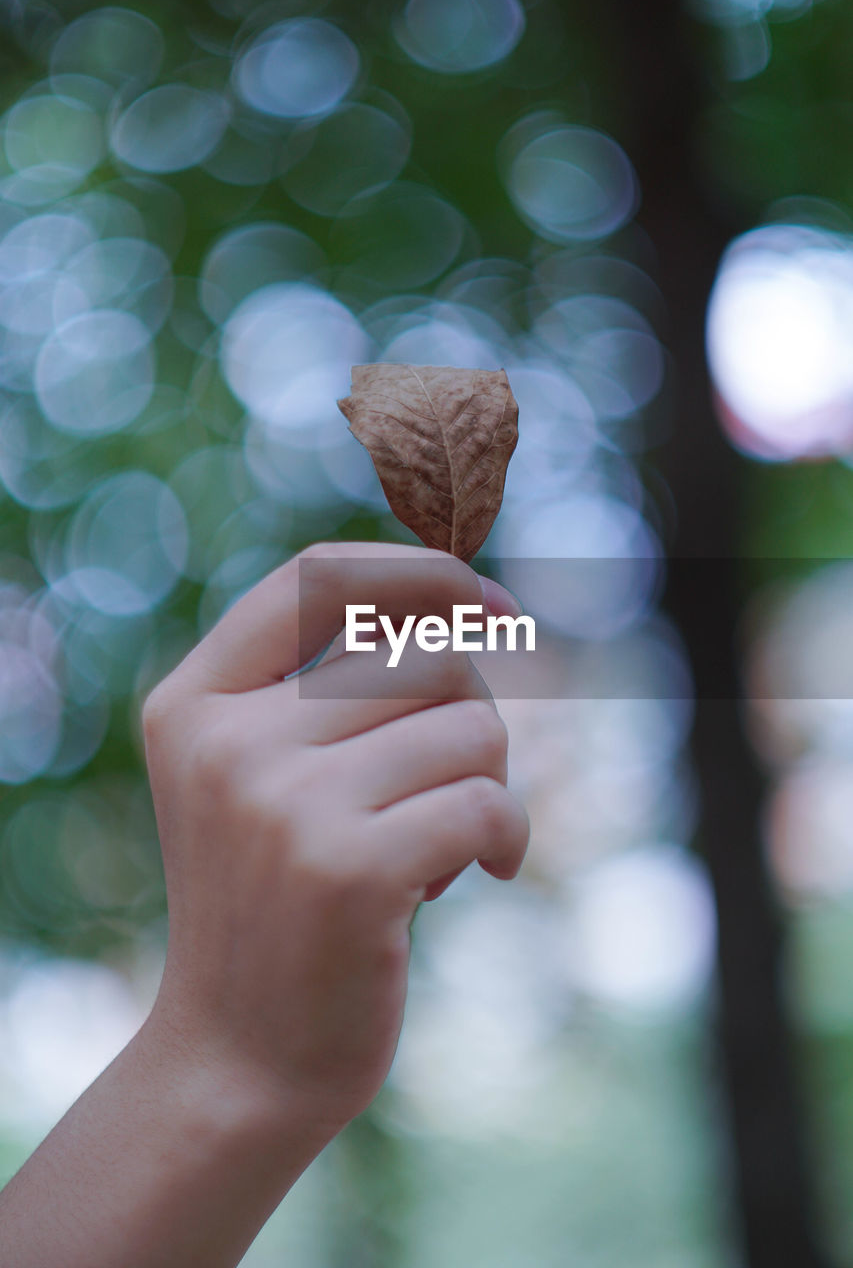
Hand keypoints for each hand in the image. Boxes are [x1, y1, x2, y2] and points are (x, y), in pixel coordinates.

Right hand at [142, 542, 529, 1132]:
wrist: (240, 1057)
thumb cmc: (280, 898)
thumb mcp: (265, 775)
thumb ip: (330, 685)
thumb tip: (472, 602)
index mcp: (196, 701)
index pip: (320, 575)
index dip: (424, 574)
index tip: (496, 607)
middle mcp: (228, 741)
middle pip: (427, 653)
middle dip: (472, 714)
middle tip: (450, 784)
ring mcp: (283, 805)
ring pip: (473, 724)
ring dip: (486, 783)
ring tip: (438, 843)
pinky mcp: (349, 871)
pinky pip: (489, 801)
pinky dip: (508, 835)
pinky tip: (478, 874)